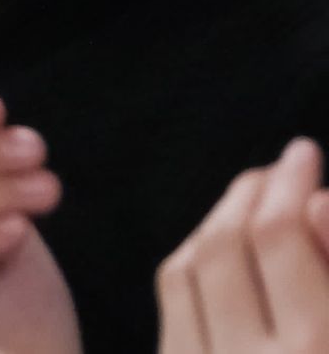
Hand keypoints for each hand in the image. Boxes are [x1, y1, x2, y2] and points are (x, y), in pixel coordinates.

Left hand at [158, 138, 328, 353]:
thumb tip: (318, 201)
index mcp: (315, 348)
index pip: (278, 239)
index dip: (288, 184)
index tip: (304, 152)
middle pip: (225, 248)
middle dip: (252, 195)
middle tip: (280, 168)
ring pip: (187, 269)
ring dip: (219, 221)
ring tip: (257, 198)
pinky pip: (172, 303)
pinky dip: (194, 260)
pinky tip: (223, 246)